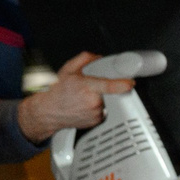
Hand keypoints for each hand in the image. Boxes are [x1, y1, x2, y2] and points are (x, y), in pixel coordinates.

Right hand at [16, 51, 134, 143]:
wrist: (49, 111)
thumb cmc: (57, 92)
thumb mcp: (68, 70)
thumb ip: (84, 59)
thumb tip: (97, 57)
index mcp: (86, 87)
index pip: (109, 85)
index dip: (122, 84)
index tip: (130, 82)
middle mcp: (92, 102)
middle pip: (110, 92)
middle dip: (104, 88)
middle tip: (91, 87)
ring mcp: (95, 114)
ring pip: (108, 102)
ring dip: (101, 98)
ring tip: (85, 97)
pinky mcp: (96, 121)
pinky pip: (104, 111)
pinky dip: (99, 106)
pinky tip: (85, 105)